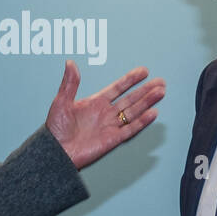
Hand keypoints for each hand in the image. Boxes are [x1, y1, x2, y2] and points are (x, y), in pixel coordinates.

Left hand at [45, 61, 164, 169]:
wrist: (55, 152)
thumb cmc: (55, 129)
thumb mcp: (61, 102)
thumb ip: (69, 83)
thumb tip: (70, 63)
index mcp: (95, 103)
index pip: (117, 88)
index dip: (130, 80)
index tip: (143, 71)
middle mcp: (105, 113)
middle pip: (131, 99)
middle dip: (145, 90)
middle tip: (160, 82)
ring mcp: (110, 126)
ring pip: (134, 112)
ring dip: (147, 102)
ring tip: (160, 92)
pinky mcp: (113, 139)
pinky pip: (131, 129)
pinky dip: (142, 121)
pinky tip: (152, 113)